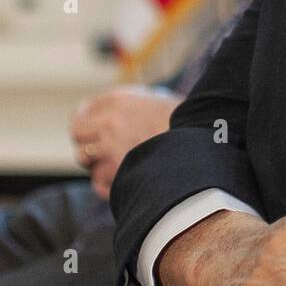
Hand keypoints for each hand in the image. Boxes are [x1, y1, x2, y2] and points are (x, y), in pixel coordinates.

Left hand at [69, 84, 180, 198]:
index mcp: (119, 101)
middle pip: (77, 136)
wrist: (207, 142)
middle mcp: (110, 123)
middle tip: (104, 149)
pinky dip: (110, 185)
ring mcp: (112, 151)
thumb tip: (95, 115)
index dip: (84, 123)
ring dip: (102, 165)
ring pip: (88, 162)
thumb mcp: (154, 100)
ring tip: (125, 165)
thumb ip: (124, 106)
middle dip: (88, 143)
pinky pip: (100, 184)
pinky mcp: (119, 176)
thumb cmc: (185, 122)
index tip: (90, 129)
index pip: (82, 113)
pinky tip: (128, 179)